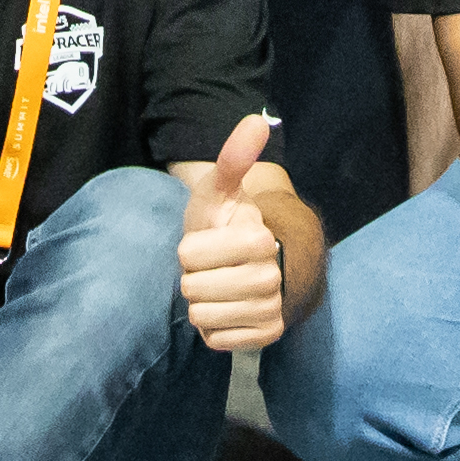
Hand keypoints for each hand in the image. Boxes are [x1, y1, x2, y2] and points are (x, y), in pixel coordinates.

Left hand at [175, 113, 287, 351]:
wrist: (248, 263)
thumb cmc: (225, 224)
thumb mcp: (220, 191)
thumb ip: (233, 158)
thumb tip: (256, 119)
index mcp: (258, 238)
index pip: (188, 256)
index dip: (189, 249)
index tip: (206, 242)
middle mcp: (271, 277)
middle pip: (193, 289)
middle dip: (193, 278)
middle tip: (211, 268)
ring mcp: (271, 310)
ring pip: (201, 317)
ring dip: (201, 303)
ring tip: (217, 287)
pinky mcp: (265, 337)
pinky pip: (215, 340)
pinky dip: (213, 328)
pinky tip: (226, 310)